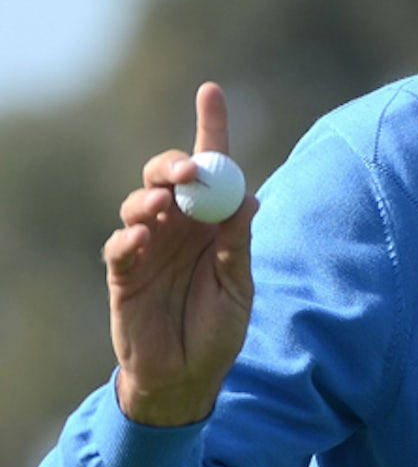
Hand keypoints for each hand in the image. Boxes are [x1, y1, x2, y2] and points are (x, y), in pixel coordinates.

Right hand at [103, 81, 257, 425]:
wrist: (187, 376)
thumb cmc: (219, 327)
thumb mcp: (239, 285)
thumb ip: (238, 245)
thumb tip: (249, 199)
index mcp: (213, 219)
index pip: (211, 165)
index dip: (210, 126)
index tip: (210, 90)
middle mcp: (179, 224)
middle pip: (166, 174)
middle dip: (172, 163)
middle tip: (184, 170)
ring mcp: (149, 246)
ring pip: (139, 201)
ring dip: (150, 198)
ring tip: (163, 205)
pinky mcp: (124, 273)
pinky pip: (120, 245)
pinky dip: (129, 237)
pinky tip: (141, 239)